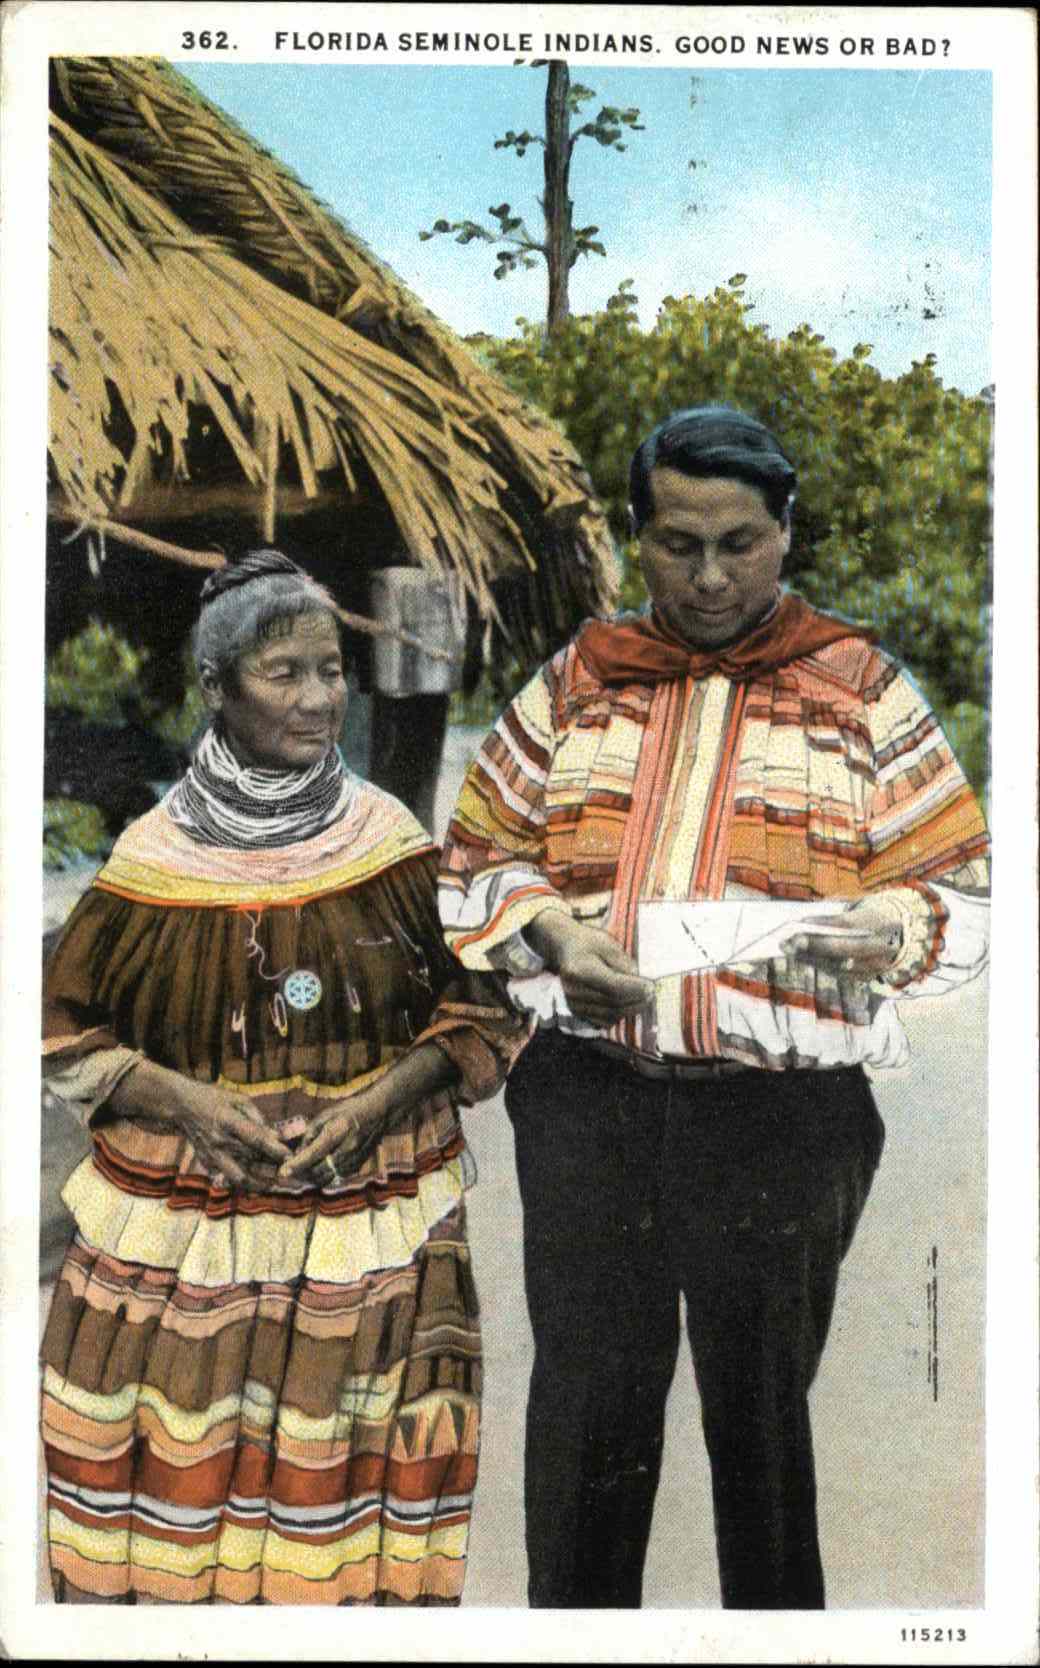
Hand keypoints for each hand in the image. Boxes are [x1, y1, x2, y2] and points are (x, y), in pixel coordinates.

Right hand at [110, 1064, 291, 1189]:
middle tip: (291, 1177)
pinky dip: (245, 1183)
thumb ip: (259, 1119)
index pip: (255, 1138)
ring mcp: (212, 1155)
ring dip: (260, 1184)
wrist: (182, 1108)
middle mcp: (220, 1141)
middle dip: (273, 1172)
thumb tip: (278, 1136)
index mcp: (228, 1121)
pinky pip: (230, 1178)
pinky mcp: (208, 1164)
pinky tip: (260, 1182)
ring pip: (240, 1178)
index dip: (274, 1149)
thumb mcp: (239, 1100)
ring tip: (277, 1185)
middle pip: (251, 1162)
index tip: (290, 1155)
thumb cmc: (214, 1099)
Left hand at [276, 1084, 390, 1187]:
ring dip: (311, 1177)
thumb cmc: (350, 1110)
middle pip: (319, 1170)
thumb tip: (297, 1154)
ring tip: (301, 1170)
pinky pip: (336, 1177)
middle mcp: (348, 1147)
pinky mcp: (358, 1166)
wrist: (379, 1113)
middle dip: (302, 1174)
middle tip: (289, 1171)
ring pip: (327, 1177)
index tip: (282, 1172)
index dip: (297, 1164)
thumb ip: (310, 1134)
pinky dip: (323, 1176)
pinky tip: (317, 1168)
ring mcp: (355, 1159)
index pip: (314, 1153)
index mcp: (339, 1130)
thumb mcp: (326, 1115)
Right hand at [526, 912, 653, 1026]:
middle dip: (637, 1000)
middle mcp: (574, 990)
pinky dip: (620, 1015)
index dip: (635, 990)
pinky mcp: (577, 1012)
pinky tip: (628, 1005)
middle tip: (651, 993)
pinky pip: (604, 1021)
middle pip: (613, 1003)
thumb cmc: (587, 943)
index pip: (613, 986)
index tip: (651, 986)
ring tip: (644, 1000)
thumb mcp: (607, 943)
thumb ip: (623, 962)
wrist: (564, 948)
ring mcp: (573, 1003)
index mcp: (580, 969)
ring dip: (631, 1010)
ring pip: (610, 1015)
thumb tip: (638, 983)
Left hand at [785, 898, 901, 977]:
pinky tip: (802, 958)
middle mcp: (880, 945)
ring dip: (812, 958)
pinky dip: (820, 965)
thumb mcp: (857, 905)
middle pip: (844, 948)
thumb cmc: (866, 915)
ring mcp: (876, 964)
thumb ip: (836, 908)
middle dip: (815, 946)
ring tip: (789, 950)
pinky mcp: (869, 976)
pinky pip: (840, 974)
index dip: (824, 923)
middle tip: (790, 941)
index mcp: (879, 921)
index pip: (848, 924)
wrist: (898, 935)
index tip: (801, 921)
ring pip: (840, 965)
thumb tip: (806, 918)